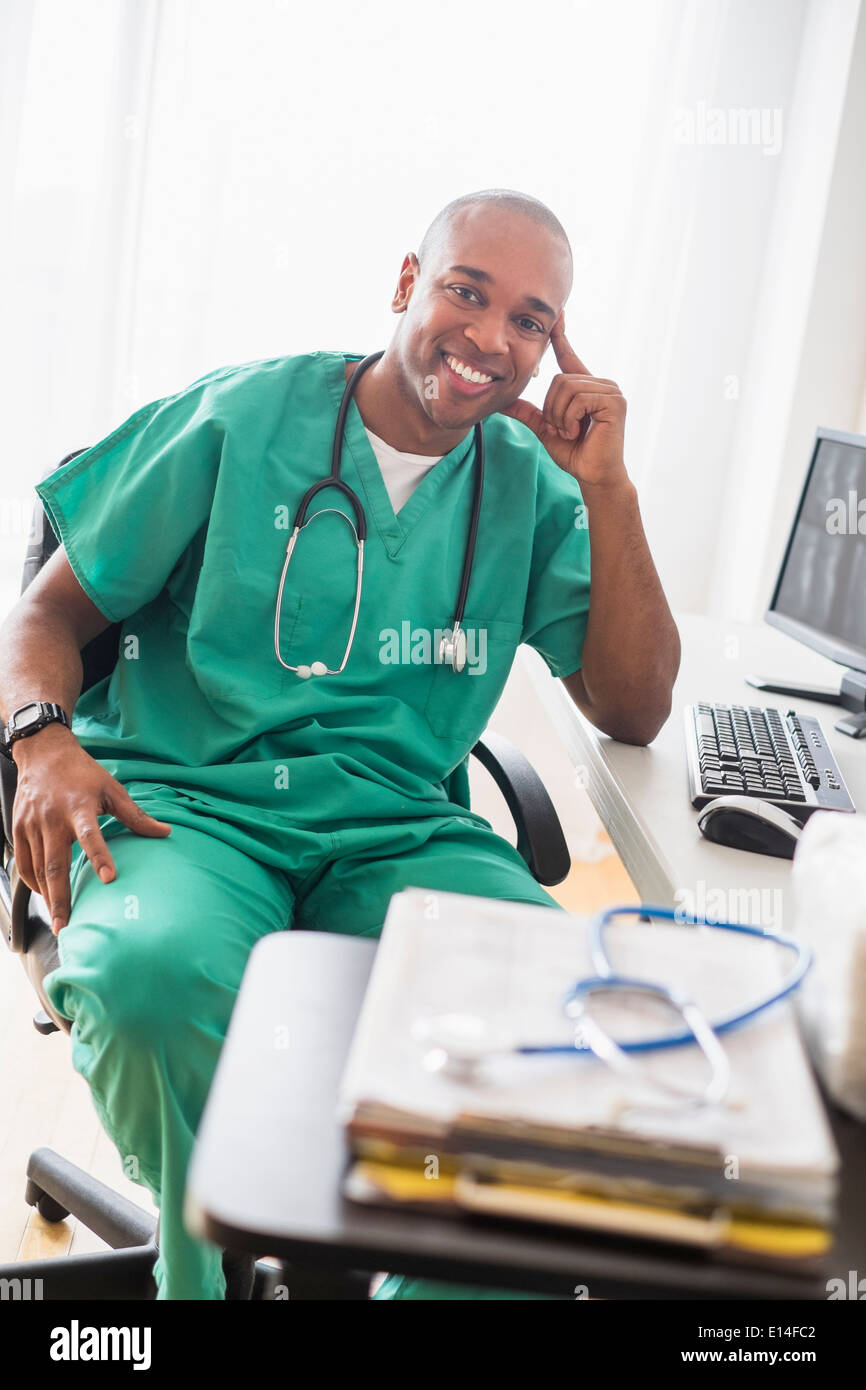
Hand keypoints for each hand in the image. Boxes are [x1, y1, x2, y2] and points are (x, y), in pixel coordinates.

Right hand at [11, 726, 171, 933]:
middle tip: (66, 925)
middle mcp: (53, 817)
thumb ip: (136, 816)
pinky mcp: (19, 828)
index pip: (91, 835)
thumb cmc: (82, 773)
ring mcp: (32, 824)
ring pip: (37, 867)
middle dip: (60, 898)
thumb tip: (166, 833)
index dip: (100, 857)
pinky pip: (23, 862)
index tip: (109, 879)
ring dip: (47, 896)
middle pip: (55, 863)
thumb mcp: (112, 789)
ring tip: (58, 919)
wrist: (44, 753)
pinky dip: (33, 881)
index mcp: (79, 806)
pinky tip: (44, 895)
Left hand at [501, 313, 627, 486]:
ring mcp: (610, 390)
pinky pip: (577, 399)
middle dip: (552, 408)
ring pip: (566, 388)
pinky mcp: (615, 401)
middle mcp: (600, 383)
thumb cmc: (575, 453)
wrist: (593, 475)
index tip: (557, 314)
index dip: (560, 336)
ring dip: (560, 416)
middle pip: (558, 379)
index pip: (568, 356)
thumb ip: (528, 412)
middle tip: (562, 429)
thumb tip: (502, 402)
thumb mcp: (546, 429)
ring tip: (571, 431)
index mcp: (584, 387)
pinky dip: (570, 419)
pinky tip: (579, 431)